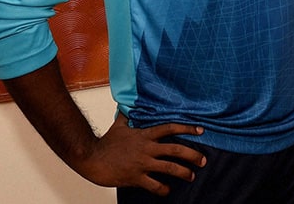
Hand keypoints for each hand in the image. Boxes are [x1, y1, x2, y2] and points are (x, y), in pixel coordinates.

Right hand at [74, 114, 206, 195]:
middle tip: (203, 160)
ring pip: (169, 168)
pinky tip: (167, 190)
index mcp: (145, 135)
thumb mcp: (119, 125)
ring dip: (184, 172)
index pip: (171, 128)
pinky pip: (154, 185)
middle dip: (193, 155)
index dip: (187, 128)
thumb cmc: (105, 142)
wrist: (90, 158)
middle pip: (176, 150)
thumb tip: (129, 103)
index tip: (201, 130)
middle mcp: (147, 148)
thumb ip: (128, 114)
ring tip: (192, 176)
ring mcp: (142, 163)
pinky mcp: (135, 177)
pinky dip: (163, 189)